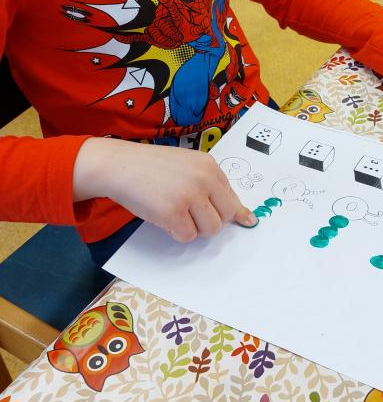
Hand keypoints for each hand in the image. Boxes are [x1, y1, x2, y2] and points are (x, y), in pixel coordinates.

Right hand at [73, 138, 256, 241]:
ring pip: (210, 229)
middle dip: (211, 220)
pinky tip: (163, 217)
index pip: (232, 197)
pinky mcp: (173, 213)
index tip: (242, 221)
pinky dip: (176, 232)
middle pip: (226, 216)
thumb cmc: (152, 167)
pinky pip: (187, 236)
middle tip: (191, 214)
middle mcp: (204, 179)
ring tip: (176, 213)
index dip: (231, 211)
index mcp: (210, 166)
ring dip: (195, 228)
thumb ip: (210, 185)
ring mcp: (189, 196)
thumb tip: (244, 217)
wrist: (120, 165)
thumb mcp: (187, 166)